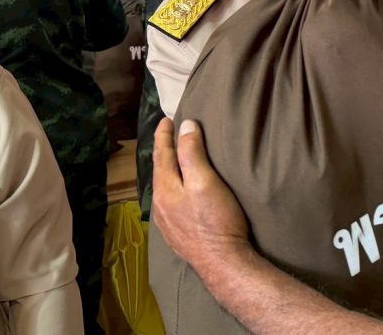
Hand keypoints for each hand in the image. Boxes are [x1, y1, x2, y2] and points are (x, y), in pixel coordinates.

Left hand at [152, 118, 249, 275]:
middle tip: (169, 135)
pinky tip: (180, 193)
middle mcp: (160, 205)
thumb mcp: (206, 181)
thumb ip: (192, 154)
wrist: (223, 263)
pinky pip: (169, 203)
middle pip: (160, 171)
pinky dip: (173, 188)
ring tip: (174, 160)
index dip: (164, 135)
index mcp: (165, 189)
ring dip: (168, 171)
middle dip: (164, 151)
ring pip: (164, 188)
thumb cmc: (216, 220)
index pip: (161, 154)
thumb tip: (186, 126)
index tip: (166, 119)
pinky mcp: (177, 234)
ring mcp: (167, 222)